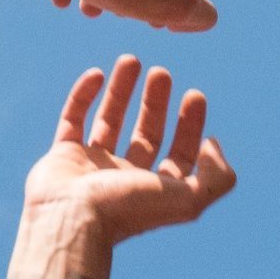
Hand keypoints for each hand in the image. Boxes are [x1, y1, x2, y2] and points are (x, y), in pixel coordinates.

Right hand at [23, 55, 235, 244]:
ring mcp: (93, 165)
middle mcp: (125, 178)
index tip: (194, 95)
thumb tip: (213, 145)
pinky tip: (97, 74)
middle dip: (156, 102)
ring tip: (131, 59)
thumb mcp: (189, 199)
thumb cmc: (127, 210)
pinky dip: (84, 95)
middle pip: (146, 133)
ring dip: (122, 90)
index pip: (179, 154)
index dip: (190, 125)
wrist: (70, 218)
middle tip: (162, 73)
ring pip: (110, 121)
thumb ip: (216, 177)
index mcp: (154, 191)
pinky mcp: (63, 154)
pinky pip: (73, 118)